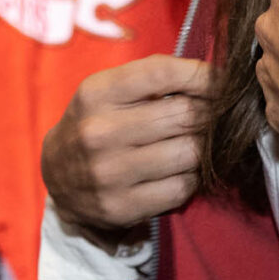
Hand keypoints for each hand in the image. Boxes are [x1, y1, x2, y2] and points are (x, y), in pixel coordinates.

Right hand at [41, 55, 211, 246]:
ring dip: (207, 147)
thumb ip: (154, 78)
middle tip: (222, 115)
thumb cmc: (96, 122)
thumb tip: (216, 77)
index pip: (163, 73)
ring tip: (203, 142)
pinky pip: (182, 187)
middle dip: (212, 113)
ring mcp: (110, 172)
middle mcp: (100, 132)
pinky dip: (194, 178)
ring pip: (191, 153)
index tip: (222, 82)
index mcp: (96, 93)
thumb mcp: (108, 90)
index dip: (203, 76)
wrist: (56, 177)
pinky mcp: (122, 206)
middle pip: (185, 115)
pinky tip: (185, 170)